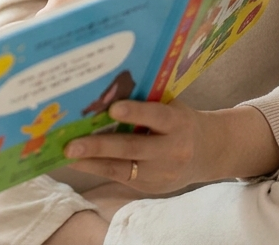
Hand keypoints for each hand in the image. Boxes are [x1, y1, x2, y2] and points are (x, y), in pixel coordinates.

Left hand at [61, 101, 278, 193]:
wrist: (210, 151)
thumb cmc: (180, 120)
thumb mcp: (172, 106)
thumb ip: (147, 102)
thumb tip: (103, 91)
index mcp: (178, 122)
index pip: (157, 116)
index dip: (136, 113)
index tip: (112, 108)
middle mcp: (172, 149)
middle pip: (133, 148)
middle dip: (100, 147)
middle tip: (71, 144)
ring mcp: (162, 173)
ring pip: (123, 169)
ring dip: (92, 163)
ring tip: (67, 155)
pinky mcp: (153, 187)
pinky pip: (122, 179)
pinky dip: (98, 170)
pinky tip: (77, 163)